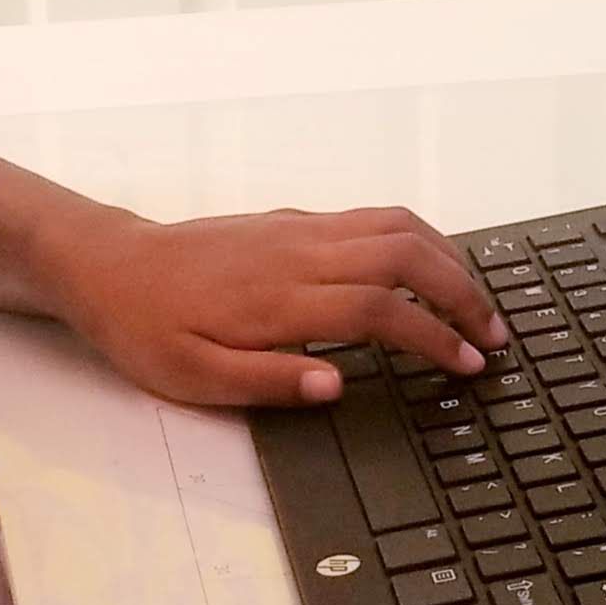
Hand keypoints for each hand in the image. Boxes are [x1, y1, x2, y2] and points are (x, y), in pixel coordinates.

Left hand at [36, 202, 507, 408]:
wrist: (110, 265)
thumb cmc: (147, 328)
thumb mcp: (192, 377)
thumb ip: (267, 382)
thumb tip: (337, 387)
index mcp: (280, 298)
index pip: (380, 310)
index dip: (433, 337)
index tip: (468, 365)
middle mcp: (299, 251)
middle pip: (406, 253)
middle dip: (462, 292)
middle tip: (496, 335)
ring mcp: (300, 228)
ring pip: (396, 224)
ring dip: (448, 259)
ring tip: (478, 302)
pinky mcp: (295, 220)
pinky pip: (374, 216)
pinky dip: (419, 239)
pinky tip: (431, 268)